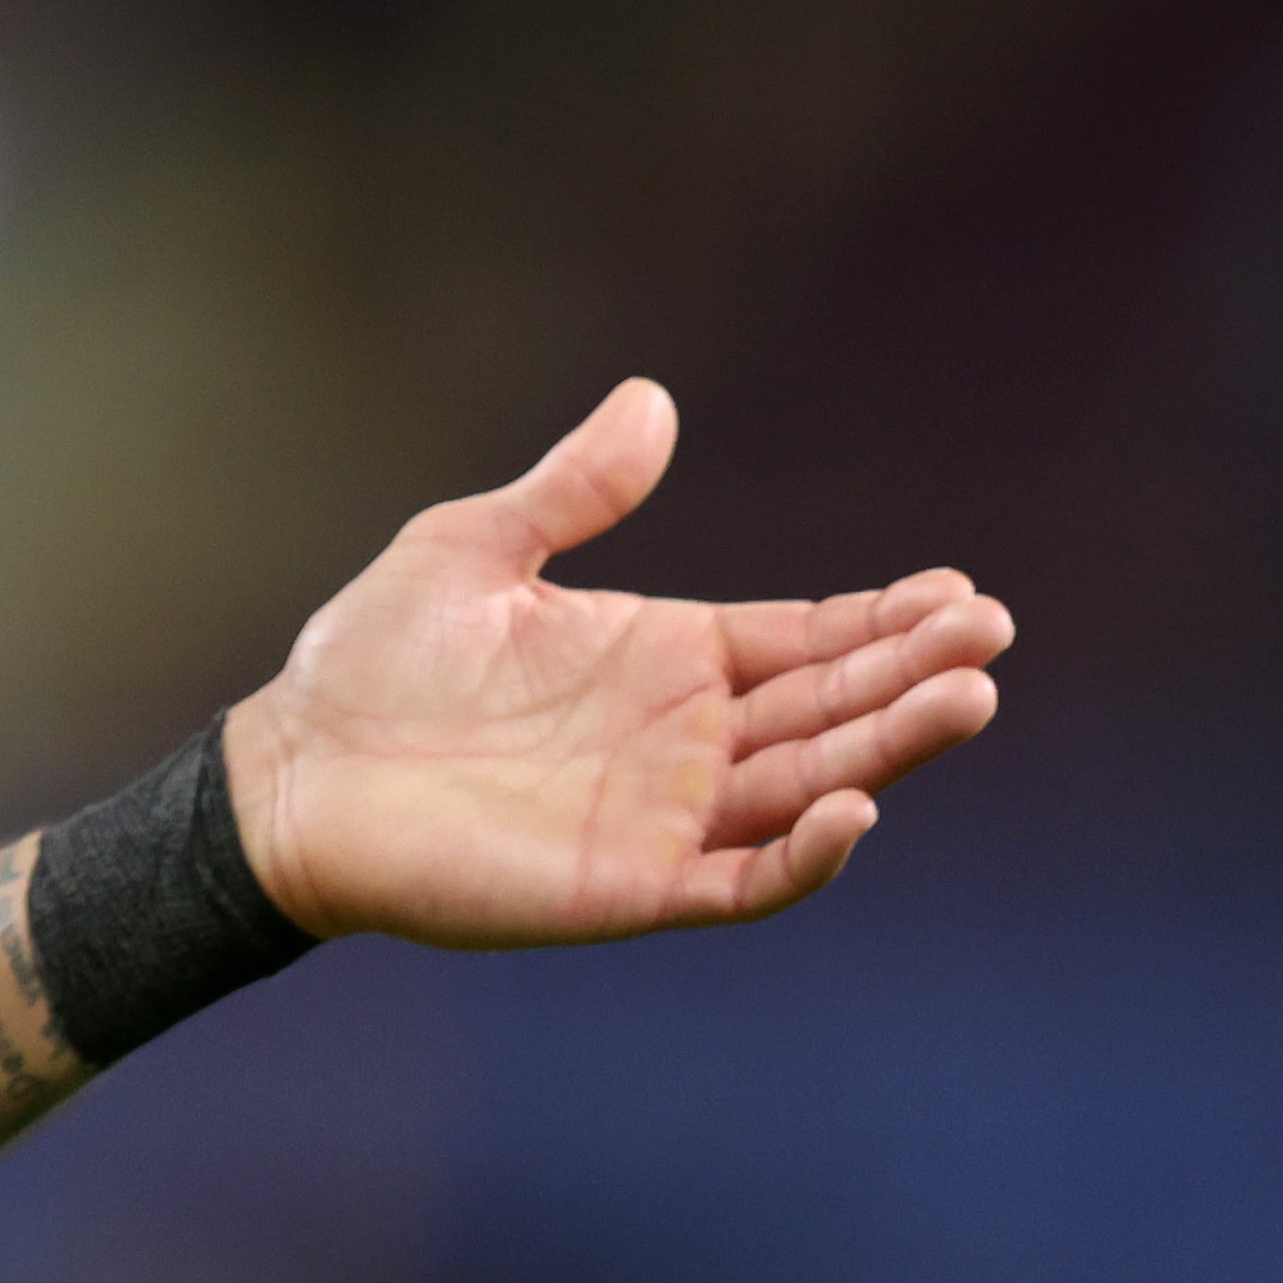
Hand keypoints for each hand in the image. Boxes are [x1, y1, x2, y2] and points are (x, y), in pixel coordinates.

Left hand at [226, 380, 1010, 945]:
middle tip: (990, 638)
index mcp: (663, 656)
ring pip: (810, 785)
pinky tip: (854, 809)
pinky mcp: (632, 883)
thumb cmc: (372, 660)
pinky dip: (806, 855)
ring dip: (889, 749)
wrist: (292, 772)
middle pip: (829, 706)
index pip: (803, 639)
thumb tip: (653, 399)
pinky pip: (744, 879)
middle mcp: (684, 737)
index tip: (959, 593)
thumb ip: (572, 488)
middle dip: (913, 674)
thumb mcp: (476, 547)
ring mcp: (666, 814)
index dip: (883, 620)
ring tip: (968, 699)